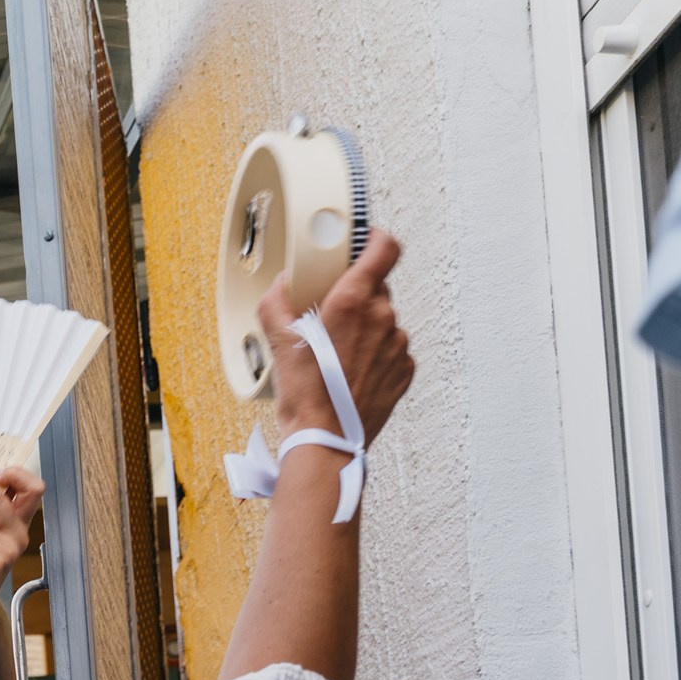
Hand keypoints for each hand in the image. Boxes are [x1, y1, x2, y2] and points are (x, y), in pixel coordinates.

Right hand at [260, 228, 412, 449]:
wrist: (327, 441)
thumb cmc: (307, 397)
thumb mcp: (278, 344)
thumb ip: (276, 303)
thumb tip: (280, 285)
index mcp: (353, 301)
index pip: (384, 248)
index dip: (377, 239)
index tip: (367, 241)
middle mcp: (382, 317)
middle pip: (378, 288)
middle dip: (357, 296)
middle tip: (333, 316)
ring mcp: (397, 344)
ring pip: (384, 320)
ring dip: (367, 329)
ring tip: (341, 354)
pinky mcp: (404, 369)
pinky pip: (392, 349)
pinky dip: (376, 355)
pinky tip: (355, 372)